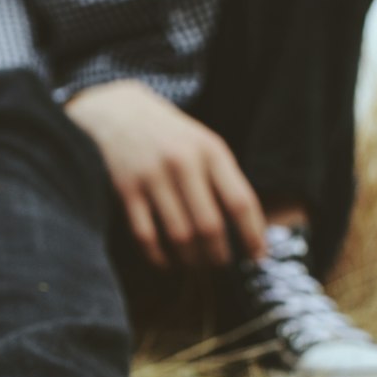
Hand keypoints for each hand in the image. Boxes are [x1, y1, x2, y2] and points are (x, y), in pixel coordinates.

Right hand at [65, 80, 266, 268]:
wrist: (118, 112)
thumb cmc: (170, 136)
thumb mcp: (204, 145)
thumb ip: (224, 179)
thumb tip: (247, 229)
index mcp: (211, 151)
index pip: (239, 201)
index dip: (252, 234)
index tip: (257, 257)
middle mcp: (183, 163)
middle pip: (209, 225)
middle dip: (219, 254)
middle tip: (221, 264)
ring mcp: (152, 177)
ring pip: (179, 235)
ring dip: (192, 259)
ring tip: (197, 264)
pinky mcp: (126, 190)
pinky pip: (146, 235)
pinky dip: (159, 256)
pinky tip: (167, 262)